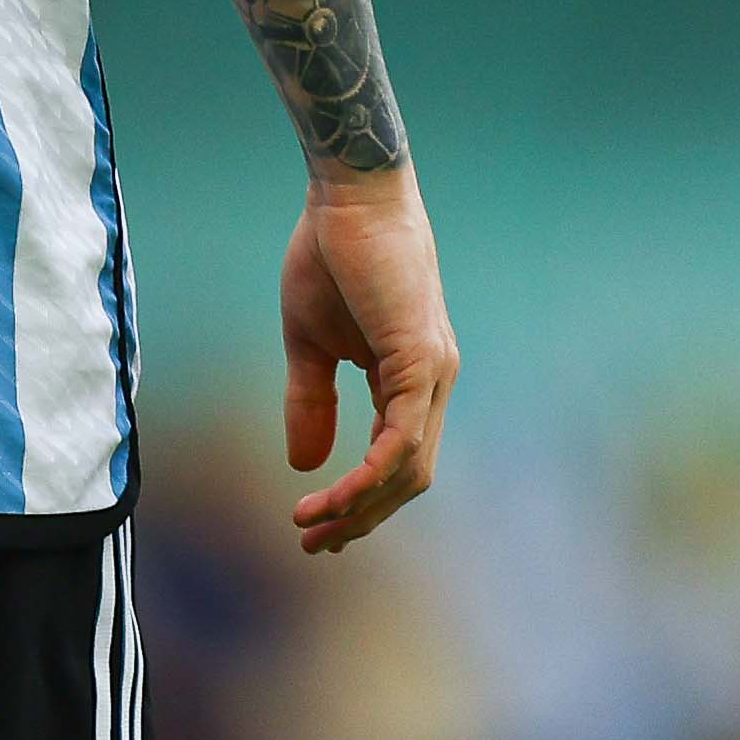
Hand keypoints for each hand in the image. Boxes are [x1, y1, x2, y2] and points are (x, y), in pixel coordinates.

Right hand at [277, 168, 456, 554]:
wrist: (348, 195)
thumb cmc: (331, 255)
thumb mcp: (310, 343)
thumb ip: (311, 401)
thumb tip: (304, 466)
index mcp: (411, 377)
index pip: (396, 459)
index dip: (359, 500)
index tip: (315, 526)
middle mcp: (434, 381)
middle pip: (409, 477)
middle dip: (360, 519)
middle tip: (312, 544)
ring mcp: (434, 371)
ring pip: (409, 468)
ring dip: (360, 507)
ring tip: (311, 526)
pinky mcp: (421, 359)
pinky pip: (402, 440)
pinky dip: (369, 476)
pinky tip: (335, 496)